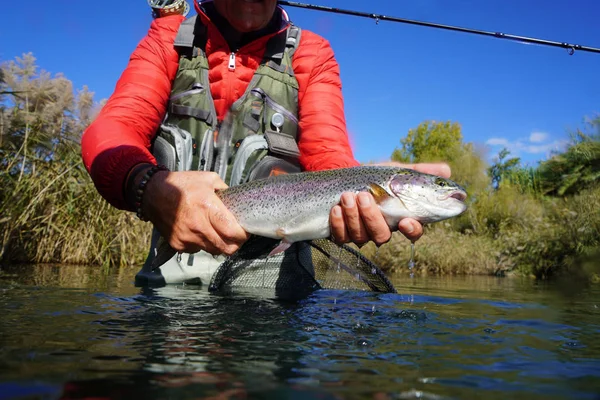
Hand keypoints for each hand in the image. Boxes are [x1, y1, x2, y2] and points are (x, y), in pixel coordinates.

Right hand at [142, 170, 249, 255]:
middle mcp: (198, 227)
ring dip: (219, 244)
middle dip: (235, 244)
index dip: (243, 235)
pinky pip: (198, 250)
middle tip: (235, 236)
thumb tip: (236, 201)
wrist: (152, 193)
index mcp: (208, 208)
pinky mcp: (178, 245)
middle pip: (227, 248)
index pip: (233, 233)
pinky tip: (200, 231)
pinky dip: (203, 243)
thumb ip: (225, 190)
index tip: (245, 231)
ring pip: (213, 251)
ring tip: (218, 233)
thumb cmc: (182, 184)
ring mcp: (187, 238)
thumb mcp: (208, 179)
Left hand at [329, 162, 451, 245]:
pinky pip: (341, 237)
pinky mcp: (342, 235)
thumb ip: (420, 172)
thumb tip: (446, 171)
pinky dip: (339, 223)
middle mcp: (382, 230)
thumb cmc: (376, 177)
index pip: (413, 233)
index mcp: (400, 218)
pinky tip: (336, 208)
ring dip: (354, 215)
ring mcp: (362, 235)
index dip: (412, 231)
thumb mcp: (398, 172)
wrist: (345, 176)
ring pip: (361, 237)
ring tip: (347, 195)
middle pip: (382, 236)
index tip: (407, 221)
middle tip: (364, 195)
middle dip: (372, 216)